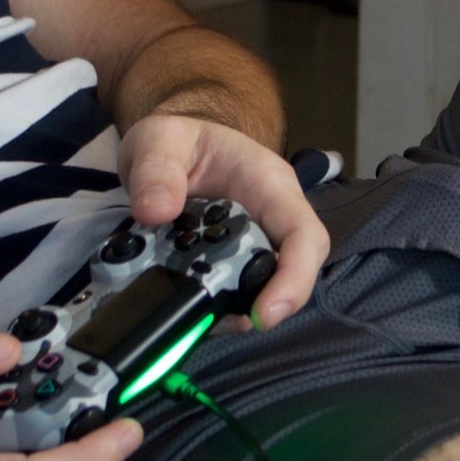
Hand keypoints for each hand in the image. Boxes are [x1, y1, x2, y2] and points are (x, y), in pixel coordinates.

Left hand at [117, 112, 328, 327]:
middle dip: (261, 304)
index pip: (303, 235)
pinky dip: (208, 308)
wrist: (167, 151)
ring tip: (192, 316)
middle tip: (216, 320)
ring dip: (229, 310)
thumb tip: (156, 212)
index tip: (264, 313)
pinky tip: (182, 310)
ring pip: (259, 290)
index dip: (295, 279)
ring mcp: (250, 246)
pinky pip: (228, 294)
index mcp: (268, 185)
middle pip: (290, 272)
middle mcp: (269, 220)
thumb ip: (156, 170)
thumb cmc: (177, 139)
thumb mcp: (158, 140)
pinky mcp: (227, 264)